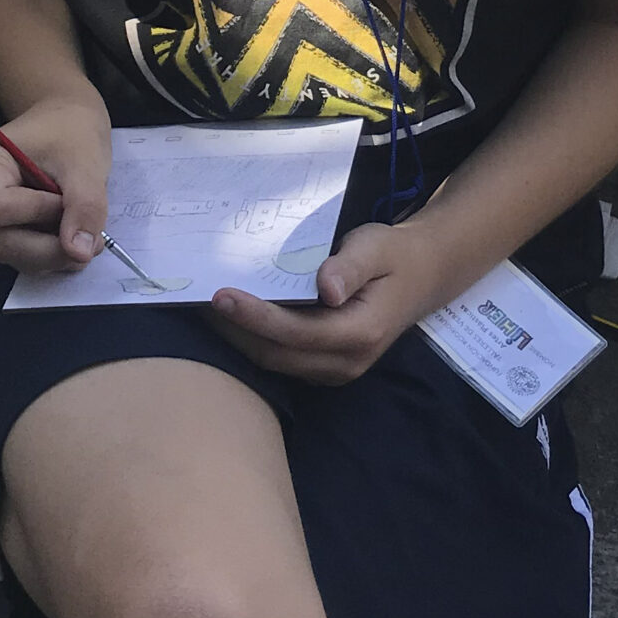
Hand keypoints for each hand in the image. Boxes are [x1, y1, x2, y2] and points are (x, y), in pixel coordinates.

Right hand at [0, 91, 111, 273]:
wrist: (67, 125)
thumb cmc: (71, 132)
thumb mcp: (85, 162)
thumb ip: (84, 205)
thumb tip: (79, 253)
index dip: (36, 213)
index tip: (69, 199)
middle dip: (50, 248)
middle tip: (93, 240)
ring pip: (11, 255)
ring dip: (54, 255)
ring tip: (87, 233)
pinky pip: (21, 257)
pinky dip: (51, 256)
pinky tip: (72, 236)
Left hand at [207, 220, 445, 385]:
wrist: (420, 276)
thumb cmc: (393, 256)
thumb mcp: (376, 246)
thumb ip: (350, 266)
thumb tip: (327, 289)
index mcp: (361, 332)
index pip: (297, 333)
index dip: (256, 317)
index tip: (221, 297)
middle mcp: (347, 362)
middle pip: (278, 355)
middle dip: (235, 331)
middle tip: (198, 301)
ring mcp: (336, 370)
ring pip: (275, 363)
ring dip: (239, 339)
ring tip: (206, 310)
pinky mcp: (324, 368)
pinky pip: (282, 361)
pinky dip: (254, 342)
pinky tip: (233, 319)